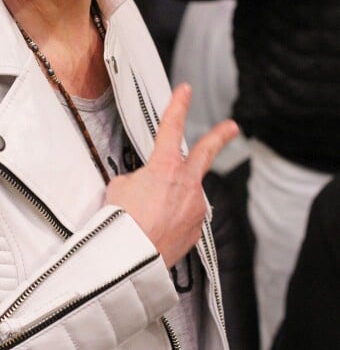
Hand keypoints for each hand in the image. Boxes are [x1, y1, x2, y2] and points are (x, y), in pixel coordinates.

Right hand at [105, 84, 237, 267]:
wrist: (130, 259)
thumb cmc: (121, 223)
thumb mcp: (119, 187)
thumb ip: (137, 179)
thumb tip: (144, 185)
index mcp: (165, 167)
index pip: (171, 127)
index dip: (178, 105)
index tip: (185, 91)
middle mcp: (187, 184)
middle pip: (206, 153)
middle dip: (219, 136)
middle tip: (230, 127)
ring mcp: (195, 208)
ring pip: (187, 194)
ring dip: (173, 199)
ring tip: (150, 214)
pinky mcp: (196, 230)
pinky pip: (185, 218)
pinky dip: (172, 220)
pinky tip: (156, 229)